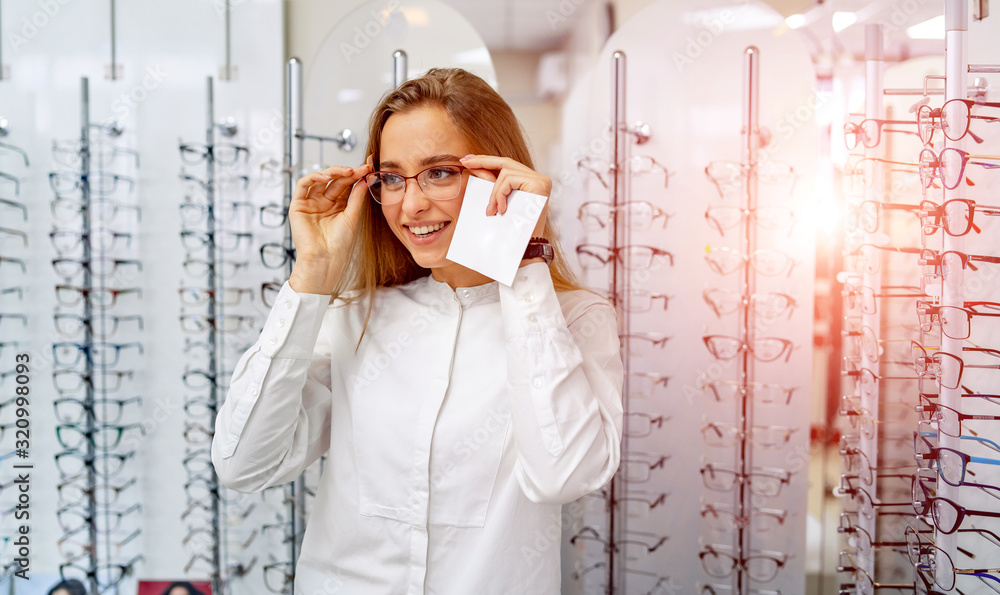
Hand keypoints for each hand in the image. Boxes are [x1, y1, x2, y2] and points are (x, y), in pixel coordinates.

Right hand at [287, 161, 370, 292]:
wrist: (325, 260)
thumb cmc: (339, 244)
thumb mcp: (352, 217)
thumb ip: (357, 197)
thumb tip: (365, 178)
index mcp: (337, 207)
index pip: (346, 185)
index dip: (356, 176)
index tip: (368, 168)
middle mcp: (323, 203)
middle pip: (335, 181)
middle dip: (348, 173)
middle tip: (360, 168)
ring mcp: (311, 203)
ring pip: (320, 180)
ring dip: (333, 172)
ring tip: (347, 171)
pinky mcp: (298, 205)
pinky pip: (303, 185)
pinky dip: (313, 177)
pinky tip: (326, 176)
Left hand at [459, 154, 549, 237]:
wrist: (526, 248)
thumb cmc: (514, 228)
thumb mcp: (500, 203)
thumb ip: (492, 185)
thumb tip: (475, 167)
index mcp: (531, 181)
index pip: (507, 165)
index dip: (487, 160)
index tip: (468, 160)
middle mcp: (539, 178)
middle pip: (506, 163)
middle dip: (483, 162)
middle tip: (466, 163)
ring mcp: (540, 180)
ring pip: (505, 173)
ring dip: (494, 193)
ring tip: (492, 211)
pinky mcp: (538, 184)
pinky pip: (509, 181)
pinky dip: (500, 195)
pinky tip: (501, 210)